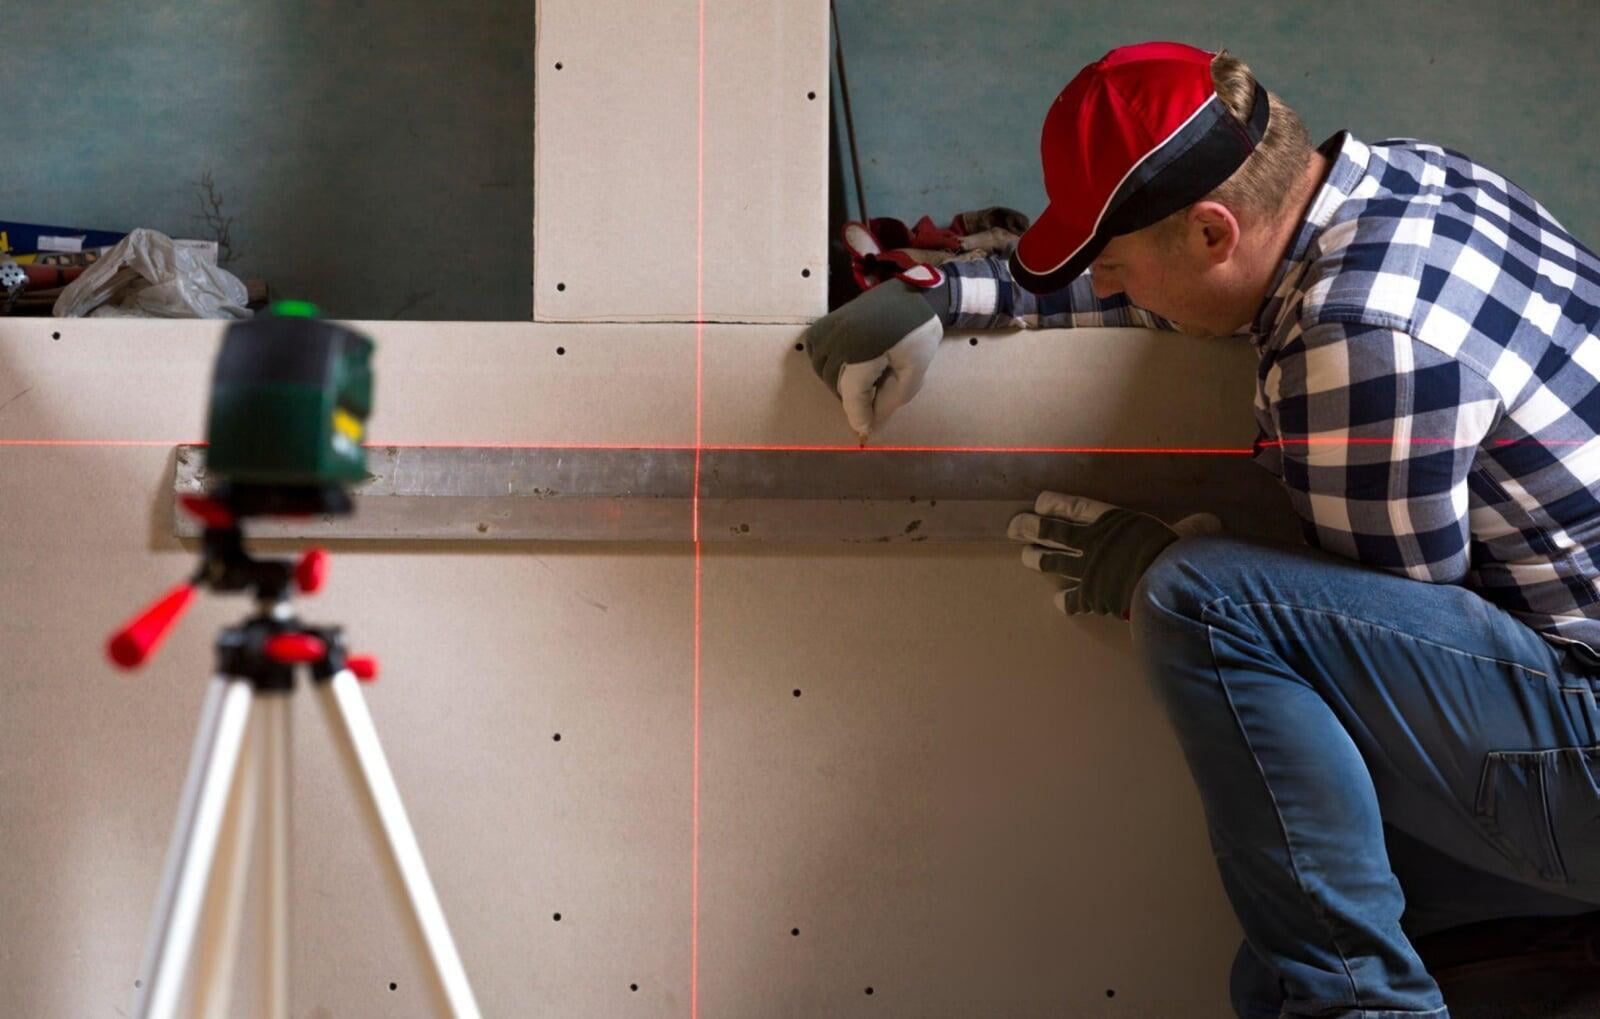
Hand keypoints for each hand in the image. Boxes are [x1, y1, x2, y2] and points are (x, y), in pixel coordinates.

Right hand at [802, 277, 945, 440]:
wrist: (918, 294)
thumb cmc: (920, 333)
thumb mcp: (913, 372)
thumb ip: (889, 400)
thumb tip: (871, 424)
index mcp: (863, 349)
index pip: (850, 393)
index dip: (857, 415)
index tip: (865, 431)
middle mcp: (840, 336)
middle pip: (833, 381)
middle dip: (850, 398)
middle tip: (870, 402)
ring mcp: (832, 324)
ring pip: (819, 366)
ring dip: (835, 381)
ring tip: (860, 384)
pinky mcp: (830, 318)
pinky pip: (814, 346)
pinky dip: (823, 361)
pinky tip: (842, 365)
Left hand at [1008, 492, 1221, 617]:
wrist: (1162, 586)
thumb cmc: (1172, 554)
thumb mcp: (1187, 536)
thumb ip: (1194, 529)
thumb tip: (1211, 522)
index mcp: (1112, 522)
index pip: (1076, 508)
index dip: (1056, 504)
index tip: (1039, 502)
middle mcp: (1092, 543)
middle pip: (1053, 532)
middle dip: (1031, 529)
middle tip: (1013, 527)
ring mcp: (1087, 571)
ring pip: (1053, 562)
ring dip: (1037, 559)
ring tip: (1025, 557)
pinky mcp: (1090, 598)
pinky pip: (1071, 599)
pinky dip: (1064, 600)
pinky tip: (1057, 601)